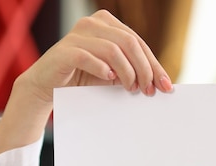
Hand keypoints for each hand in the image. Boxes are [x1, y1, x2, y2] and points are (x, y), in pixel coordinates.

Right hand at [23, 8, 172, 103]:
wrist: (48, 86)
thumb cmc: (84, 78)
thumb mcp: (114, 74)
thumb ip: (134, 72)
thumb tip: (162, 84)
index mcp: (107, 24)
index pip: (139, 42)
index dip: (154, 65)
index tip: (166, 86)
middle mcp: (93, 23)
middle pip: (130, 43)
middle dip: (144, 69)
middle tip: (148, 91)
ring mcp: (77, 34)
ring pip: (114, 49)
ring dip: (127, 72)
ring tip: (131, 88)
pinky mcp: (65, 50)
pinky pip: (89, 57)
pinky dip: (103, 69)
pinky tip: (110, 79)